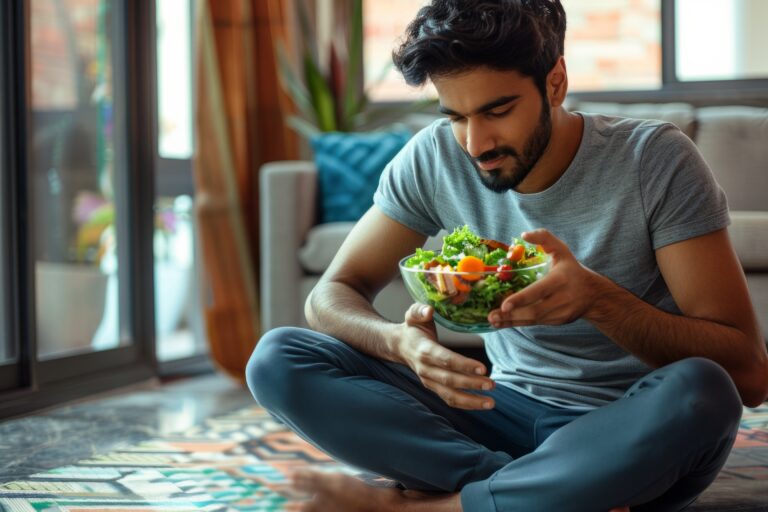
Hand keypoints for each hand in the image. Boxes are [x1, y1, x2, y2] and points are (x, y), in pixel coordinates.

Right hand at [397, 303, 495, 409]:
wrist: (399, 346)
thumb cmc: (412, 328)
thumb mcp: (413, 315)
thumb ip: (420, 310)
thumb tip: (429, 310)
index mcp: (424, 350)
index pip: (445, 360)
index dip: (463, 365)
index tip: (483, 368)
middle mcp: (425, 368)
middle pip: (449, 380)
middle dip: (471, 384)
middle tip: (492, 384)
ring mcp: (428, 380)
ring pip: (449, 395)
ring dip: (470, 401)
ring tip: (490, 402)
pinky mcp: (433, 387)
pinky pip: (449, 399)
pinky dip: (465, 405)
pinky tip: (482, 404)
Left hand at [488, 229, 603, 327]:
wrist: (593, 294)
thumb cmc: (571, 269)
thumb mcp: (561, 250)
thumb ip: (544, 238)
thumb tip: (524, 235)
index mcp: (560, 279)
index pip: (539, 291)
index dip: (521, 299)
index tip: (504, 305)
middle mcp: (561, 298)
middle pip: (534, 310)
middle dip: (511, 315)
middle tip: (491, 315)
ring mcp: (560, 312)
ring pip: (533, 319)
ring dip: (511, 321)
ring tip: (493, 320)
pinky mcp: (557, 321)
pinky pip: (535, 323)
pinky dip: (518, 324)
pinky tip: (502, 323)